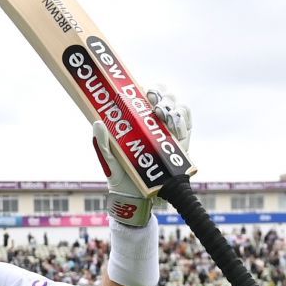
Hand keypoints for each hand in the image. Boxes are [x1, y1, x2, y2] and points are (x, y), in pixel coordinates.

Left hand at [92, 84, 191, 227]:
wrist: (137, 196)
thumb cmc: (120, 175)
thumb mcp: (108, 159)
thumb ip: (103, 143)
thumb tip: (98, 123)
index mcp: (137, 119)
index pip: (146, 94)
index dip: (149, 88)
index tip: (144, 93)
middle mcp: (154, 121)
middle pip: (164, 96)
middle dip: (162, 95)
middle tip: (155, 106)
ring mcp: (169, 131)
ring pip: (178, 107)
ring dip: (172, 107)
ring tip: (163, 117)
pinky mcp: (181, 143)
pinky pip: (187, 124)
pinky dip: (183, 120)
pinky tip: (175, 127)